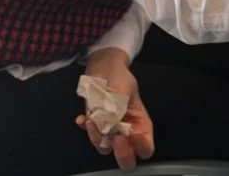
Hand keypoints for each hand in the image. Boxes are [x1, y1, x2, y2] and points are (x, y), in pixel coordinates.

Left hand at [77, 48, 154, 170]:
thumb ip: (117, 108)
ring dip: (97, 139)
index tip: (131, 133)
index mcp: (141, 124)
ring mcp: (110, 132)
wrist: (103, 70)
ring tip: (92, 121)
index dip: (141, 147)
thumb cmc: (119, 77)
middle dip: (121, 154)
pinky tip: (82, 119)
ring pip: (105, 149)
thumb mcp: (123, 89)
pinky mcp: (96, 127)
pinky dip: (86, 130)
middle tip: (116, 139)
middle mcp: (127, 132)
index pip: (146, 148)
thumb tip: (109, 125)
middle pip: (127, 158)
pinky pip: (91, 136)